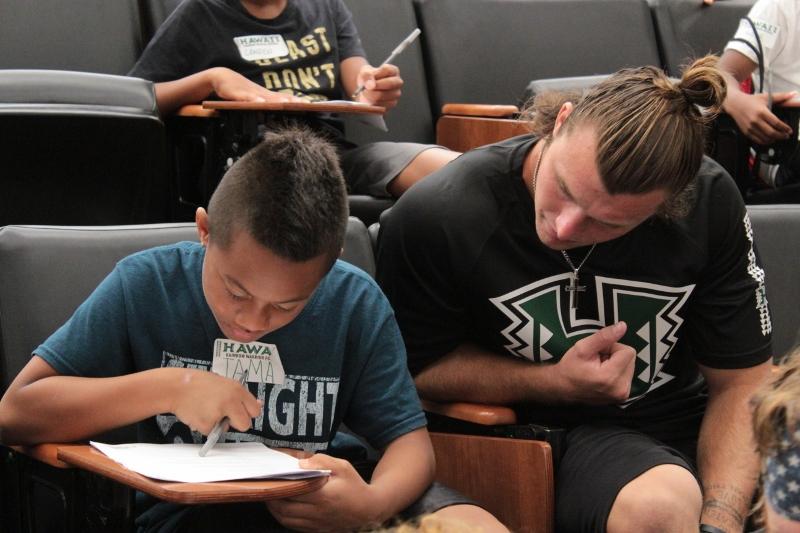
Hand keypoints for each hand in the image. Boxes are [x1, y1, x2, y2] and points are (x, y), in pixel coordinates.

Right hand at [168, 369, 260, 434]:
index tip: (242, 413)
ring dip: (218, 424)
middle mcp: (231, 401)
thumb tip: (257, 404)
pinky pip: (210, 431)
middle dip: (237, 423)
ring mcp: (219, 413)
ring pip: (225, 429)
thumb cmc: (199, 383)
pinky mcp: (207, 424)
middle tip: (225, 415)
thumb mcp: (224, 383)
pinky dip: (204, 425)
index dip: (248, 413)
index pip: (255, 410)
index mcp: (237, 390)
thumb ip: (238, 395)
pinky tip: (198, 413)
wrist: (176, 386)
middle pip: (245, 424)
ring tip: (206, 409)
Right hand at [209, 67, 304, 103]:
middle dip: (293, 102)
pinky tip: (260, 103)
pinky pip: (247, 97)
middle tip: (306, 105)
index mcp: (267, 97)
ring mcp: (251, 93)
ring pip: (266, 97)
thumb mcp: (255, 99)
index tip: (311, 106)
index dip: (298, 102)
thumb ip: (266, 106)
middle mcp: (262, 94)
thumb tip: (280, 114)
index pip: (286, 99)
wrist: (221, 77)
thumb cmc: (240, 90)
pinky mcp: (238, 93)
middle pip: (280, 98)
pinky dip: (254, 100)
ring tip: (288, 105)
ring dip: (277, 101)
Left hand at [266, 454, 380, 531]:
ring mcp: (316, 523)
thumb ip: (321, 461)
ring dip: (274, 509)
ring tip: (270, 497)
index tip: (270, 477)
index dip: (278, 485)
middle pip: (285, 507)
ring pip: (286, 519)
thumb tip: (299, 462)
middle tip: (265, 486)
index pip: (292, 491)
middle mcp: (317, 512)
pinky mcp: (317, 530)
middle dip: (272, 497)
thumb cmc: (354, 485)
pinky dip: (283, 518)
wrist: (368, 509)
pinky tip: (281, 509)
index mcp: (322, 495)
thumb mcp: (342, 467)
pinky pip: (294, 526)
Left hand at [354, 63, 402, 109]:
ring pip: (385, 95)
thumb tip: (371, 85)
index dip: (377, 74)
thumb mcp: (365, 73)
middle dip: (376, 86)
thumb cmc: (368, 79)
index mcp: (393, 71)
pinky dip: (373, 103)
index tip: (369, 76)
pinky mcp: (392, 104)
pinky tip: (368, 100)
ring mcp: (396, 94)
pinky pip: (383, 105)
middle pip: (390, 83)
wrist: (366, 89)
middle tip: (365, 88)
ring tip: (365, 93)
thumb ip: (367, 76)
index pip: (388, 70)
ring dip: (372, 95)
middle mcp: (398, 82)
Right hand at [553, 322, 635, 403]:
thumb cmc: (570, 367)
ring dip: (616, 363)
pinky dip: (617, 371)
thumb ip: (604, 336)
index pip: (628, 351)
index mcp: (611, 377)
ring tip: (599, 368)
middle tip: (598, 361)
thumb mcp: (583, 347)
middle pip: (630, 359)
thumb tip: (623, 326)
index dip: (612, 347)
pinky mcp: (622, 396)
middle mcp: (620, 389)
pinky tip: (604, 375)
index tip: (598, 353)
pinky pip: (627, 375)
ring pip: (629, 366)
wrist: (563, 388)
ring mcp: (622, 395)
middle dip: (615, 355)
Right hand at [726, 91, 794, 145]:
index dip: (785, 128)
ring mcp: (750, 127)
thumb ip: (781, 96)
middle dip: (781, 136)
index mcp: (762, 112)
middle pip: (771, 132)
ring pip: (765, 138)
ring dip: (774, 139)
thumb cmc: (750, 101)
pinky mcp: (746, 132)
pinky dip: (765, 142)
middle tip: (786, 136)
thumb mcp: (766, 97)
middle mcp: (755, 121)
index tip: (789, 130)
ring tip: (779, 137)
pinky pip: (757, 140)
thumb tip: (793, 94)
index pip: (776, 123)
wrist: (735, 104)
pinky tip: (770, 139)